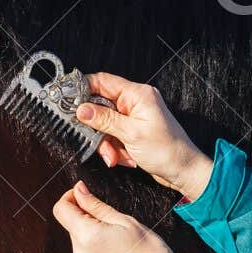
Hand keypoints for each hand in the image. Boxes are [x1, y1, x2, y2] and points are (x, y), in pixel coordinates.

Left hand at [52, 180, 171, 252]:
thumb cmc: (146, 252)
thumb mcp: (124, 221)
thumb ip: (96, 205)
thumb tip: (79, 190)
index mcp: (87, 235)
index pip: (61, 209)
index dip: (71, 198)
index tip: (85, 196)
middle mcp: (79, 252)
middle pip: (72, 225)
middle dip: (87, 218)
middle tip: (112, 222)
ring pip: (79, 241)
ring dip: (92, 235)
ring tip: (117, 241)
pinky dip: (95, 250)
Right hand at [77, 72, 214, 201]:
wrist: (183, 171)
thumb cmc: (167, 150)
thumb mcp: (132, 134)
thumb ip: (104, 120)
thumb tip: (81, 109)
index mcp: (137, 94)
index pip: (103, 81)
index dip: (83, 88)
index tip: (68, 101)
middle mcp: (134, 102)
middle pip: (100, 106)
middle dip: (97, 128)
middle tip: (96, 141)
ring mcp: (133, 116)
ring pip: (104, 124)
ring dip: (105, 143)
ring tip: (114, 157)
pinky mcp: (132, 130)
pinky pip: (112, 135)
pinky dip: (114, 148)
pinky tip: (123, 158)